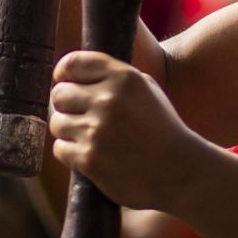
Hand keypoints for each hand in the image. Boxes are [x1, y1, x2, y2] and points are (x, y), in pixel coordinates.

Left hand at [49, 51, 198, 211]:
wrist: (180, 172)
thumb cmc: (162, 129)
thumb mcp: (146, 90)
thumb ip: (114, 77)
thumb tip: (73, 73)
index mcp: (124, 78)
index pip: (72, 64)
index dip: (64, 74)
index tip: (65, 82)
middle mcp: (108, 100)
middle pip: (59, 94)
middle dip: (67, 105)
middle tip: (80, 115)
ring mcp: (96, 130)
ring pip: (57, 123)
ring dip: (68, 130)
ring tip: (87, 136)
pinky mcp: (88, 159)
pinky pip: (60, 148)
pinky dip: (70, 152)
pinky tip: (88, 154)